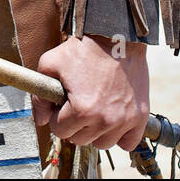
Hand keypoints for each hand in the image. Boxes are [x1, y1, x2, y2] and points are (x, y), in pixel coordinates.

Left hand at [31, 35, 149, 150]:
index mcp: (81, 110)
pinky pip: (128, 143)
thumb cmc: (83, 48)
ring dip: (95, 131)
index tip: (62, 103)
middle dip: (74, 124)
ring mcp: (124, 120)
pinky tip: (113, 120)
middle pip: (80, 140)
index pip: (60, 130)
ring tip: (94, 111)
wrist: (116, 37)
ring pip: (103, 143)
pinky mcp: (140, 117)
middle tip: (77, 104)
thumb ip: (39, 95)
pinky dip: (120, 136)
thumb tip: (41, 120)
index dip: (57, 116)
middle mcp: (104, 120)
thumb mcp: (50, 63)